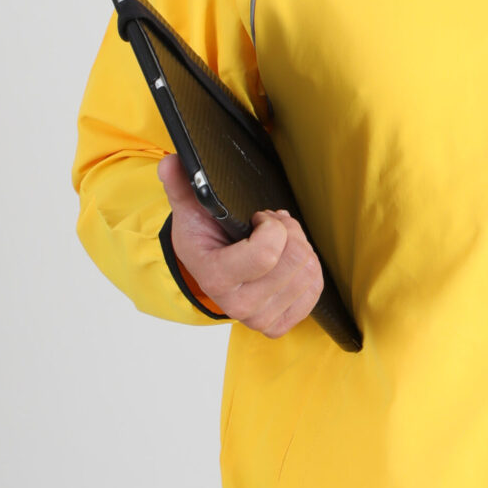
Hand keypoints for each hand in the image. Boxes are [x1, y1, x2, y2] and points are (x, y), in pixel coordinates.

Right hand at [157, 153, 323, 337]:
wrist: (208, 273)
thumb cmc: (204, 240)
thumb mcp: (190, 211)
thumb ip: (182, 186)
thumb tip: (172, 163)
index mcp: (215, 278)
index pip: (267, 253)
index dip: (273, 226)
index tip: (259, 217)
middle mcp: (239, 305)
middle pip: (295, 259)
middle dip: (290, 232)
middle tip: (273, 225)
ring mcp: (261, 318)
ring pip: (308, 270)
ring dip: (300, 247)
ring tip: (279, 242)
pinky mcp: (280, 324)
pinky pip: (314, 289)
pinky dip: (308, 268)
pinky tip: (289, 260)